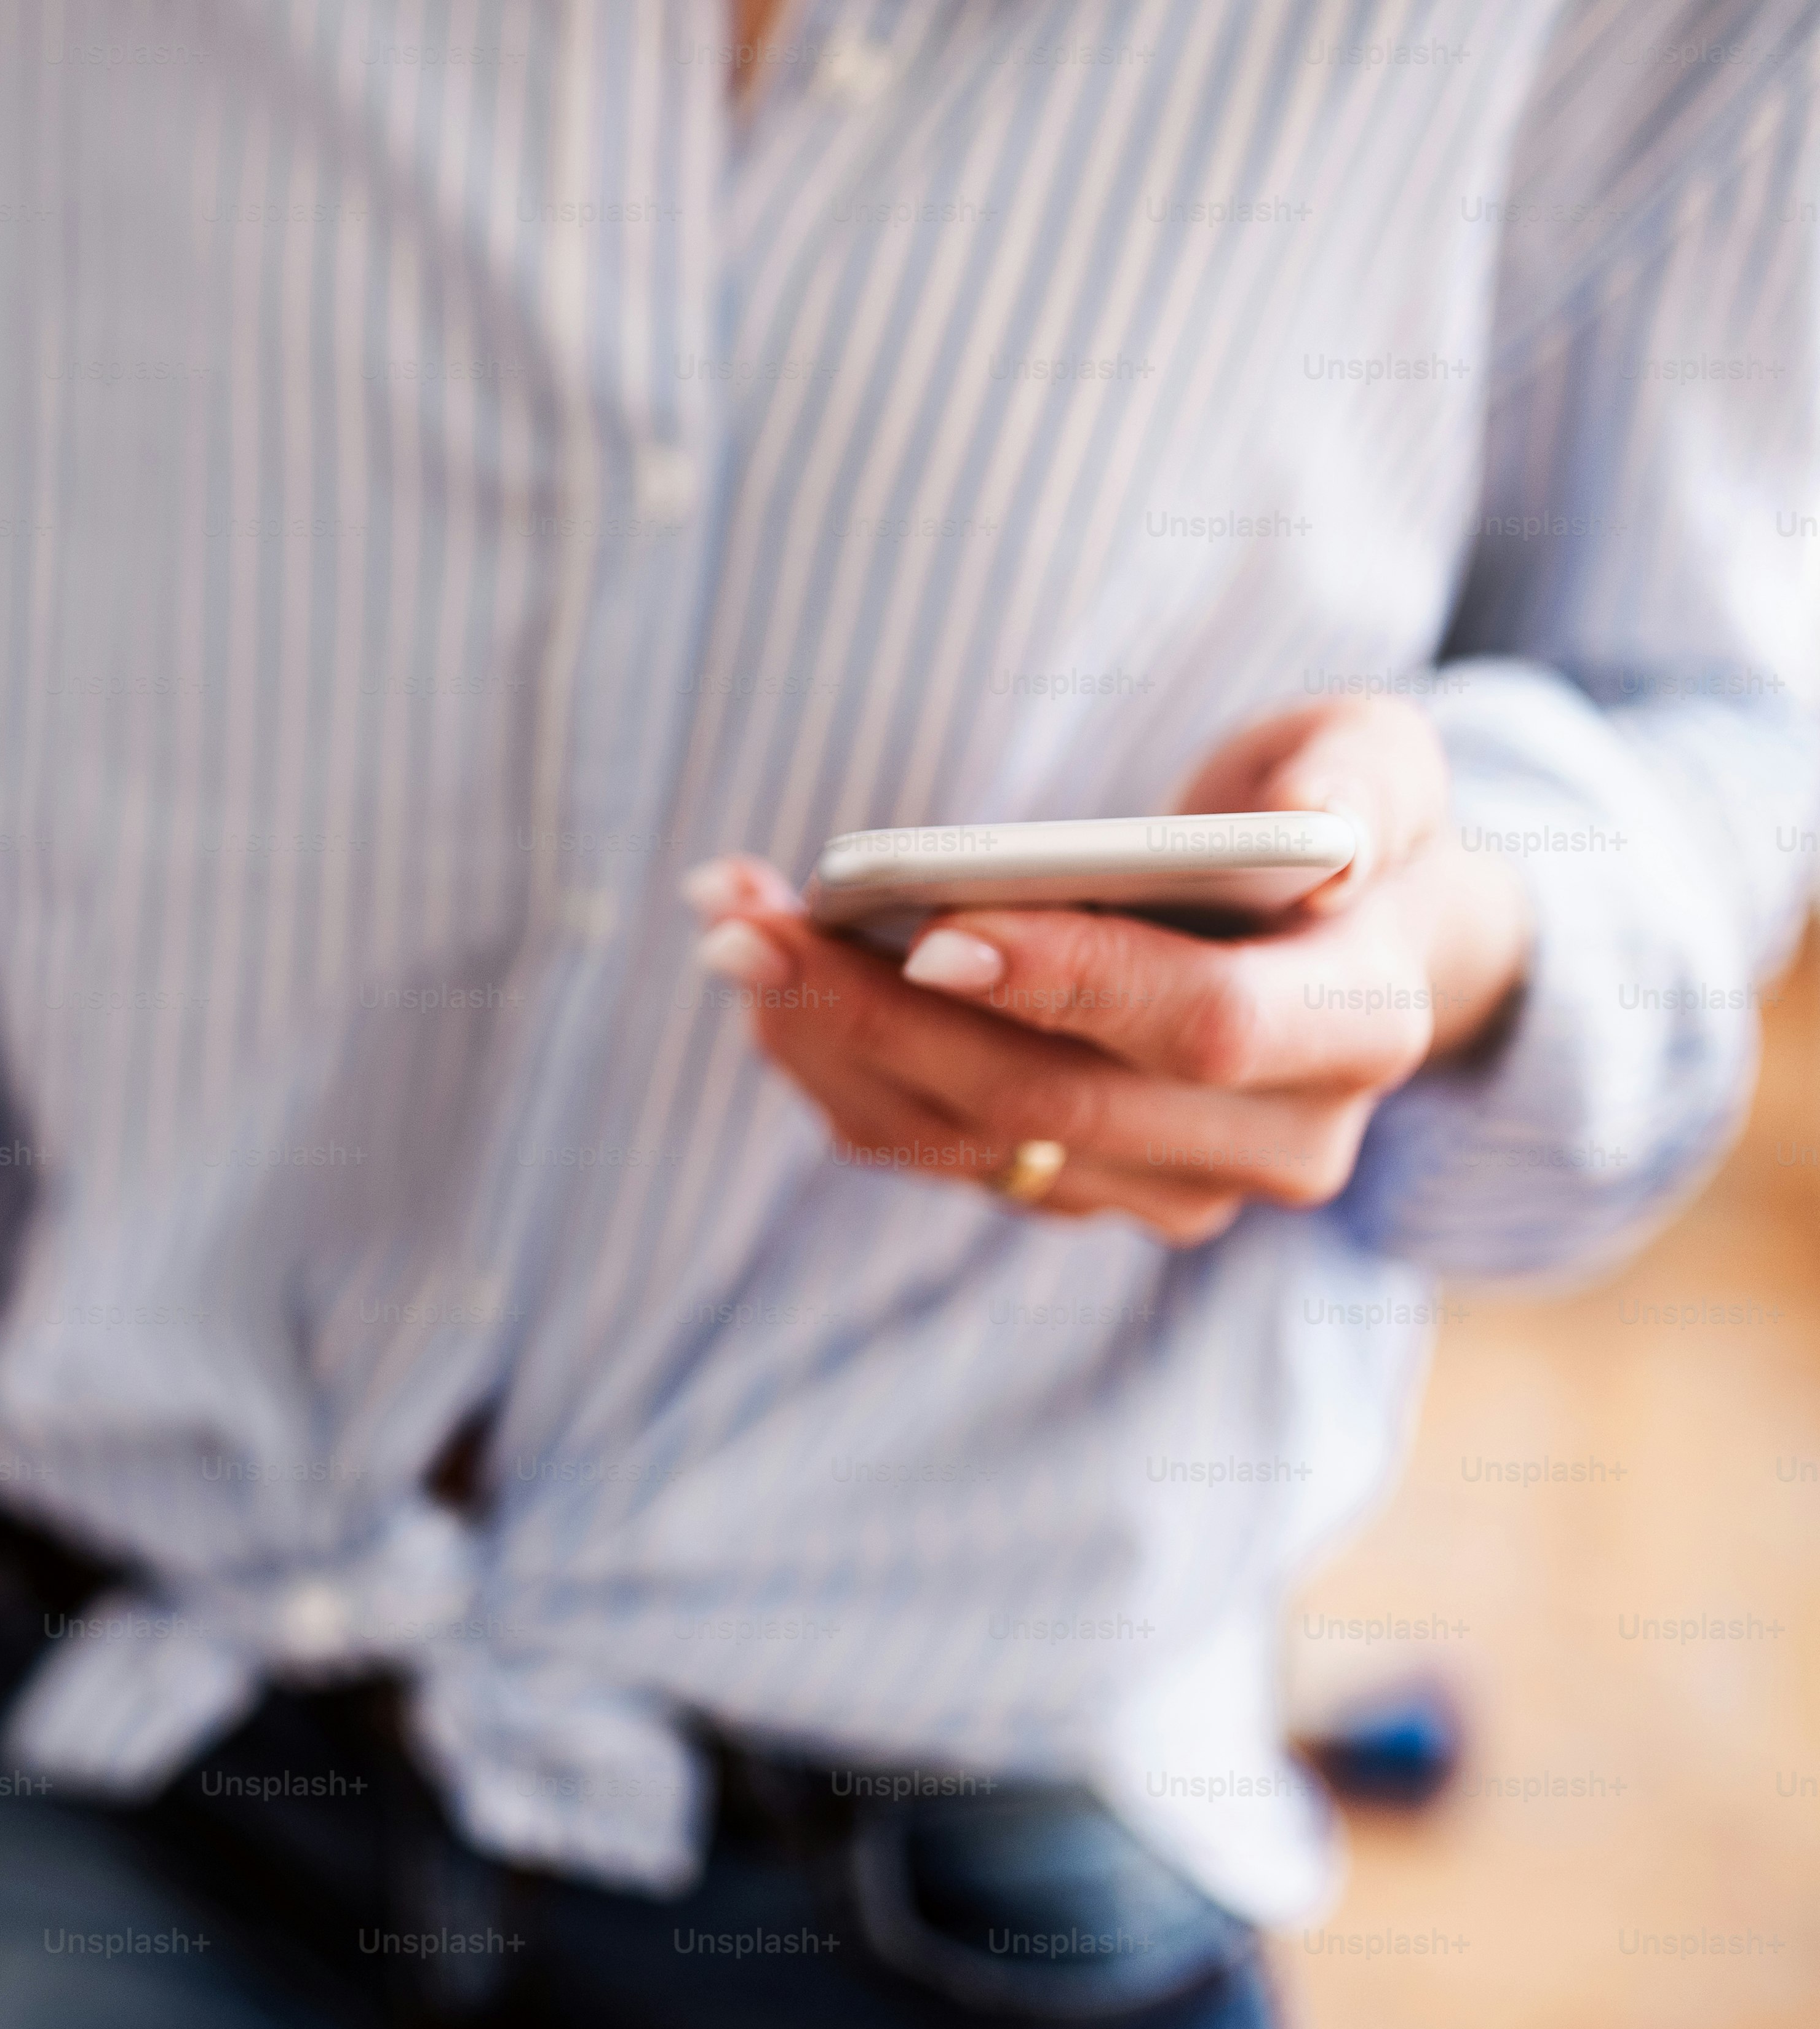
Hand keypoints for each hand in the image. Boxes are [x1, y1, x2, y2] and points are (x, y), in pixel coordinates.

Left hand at [685, 694, 1531, 1246]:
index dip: (1066, 983)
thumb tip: (1325, 834)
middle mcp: (1273, 1143)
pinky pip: (931, 1147)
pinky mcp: (1078, 1193)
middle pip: (1046, 1104)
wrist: (1347, 938)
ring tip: (728, 931)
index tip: (927, 929)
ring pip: (965, 1141)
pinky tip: (766, 978)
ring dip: (826, 1037)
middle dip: (880, 1012)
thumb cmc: (1341, 817)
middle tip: (743, 928)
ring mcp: (1170, 1188)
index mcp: (1360, 1027)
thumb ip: (1359, 782)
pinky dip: (835, 1063)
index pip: (1204, 1028)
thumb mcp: (1378, 758)